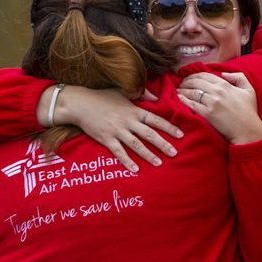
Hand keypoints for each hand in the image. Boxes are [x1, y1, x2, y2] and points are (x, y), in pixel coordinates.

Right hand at [40, 85, 182, 171]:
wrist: (80, 104)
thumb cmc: (102, 97)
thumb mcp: (123, 92)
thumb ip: (141, 94)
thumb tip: (155, 96)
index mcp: (134, 110)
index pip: (156, 120)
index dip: (169, 127)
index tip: (180, 135)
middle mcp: (128, 122)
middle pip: (149, 134)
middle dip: (163, 144)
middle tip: (174, 153)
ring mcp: (117, 131)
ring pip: (136, 145)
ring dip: (148, 155)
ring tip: (159, 163)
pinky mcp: (106, 139)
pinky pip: (119, 152)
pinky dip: (127, 161)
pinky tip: (135, 169)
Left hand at [177, 72, 261, 144]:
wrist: (248, 131)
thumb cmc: (249, 112)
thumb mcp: (249, 90)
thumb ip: (238, 77)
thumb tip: (223, 73)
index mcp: (225, 85)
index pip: (205, 75)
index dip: (194, 75)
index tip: (189, 77)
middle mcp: (217, 92)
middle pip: (196, 82)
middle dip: (186, 81)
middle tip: (181, 83)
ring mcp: (211, 103)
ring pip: (192, 92)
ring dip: (182, 90)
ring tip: (178, 91)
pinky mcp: (207, 114)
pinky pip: (191, 105)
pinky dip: (183, 100)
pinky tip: (179, 98)